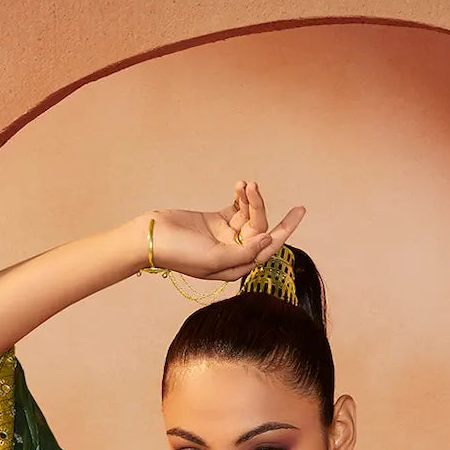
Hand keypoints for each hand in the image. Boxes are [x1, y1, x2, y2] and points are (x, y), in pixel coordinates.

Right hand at [140, 180, 305, 281]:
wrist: (151, 238)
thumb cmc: (180, 253)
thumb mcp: (214, 258)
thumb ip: (243, 251)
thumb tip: (267, 240)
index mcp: (237, 265)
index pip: (267, 247)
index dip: (284, 230)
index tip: (299, 212)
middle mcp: (234, 252)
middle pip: (258, 228)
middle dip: (259, 207)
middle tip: (253, 187)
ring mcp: (225, 236)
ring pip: (248, 216)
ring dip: (249, 199)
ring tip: (244, 184)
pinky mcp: (215, 222)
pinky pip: (236, 208)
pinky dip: (240, 197)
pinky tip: (240, 186)